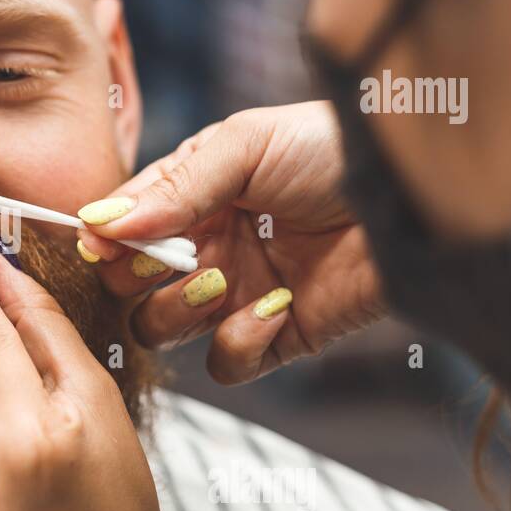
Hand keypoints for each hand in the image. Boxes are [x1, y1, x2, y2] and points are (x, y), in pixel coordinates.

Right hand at [76, 102, 385, 383]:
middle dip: (136, 277)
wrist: (411, 194)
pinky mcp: (275, 337)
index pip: (122, 229)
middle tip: (169, 259)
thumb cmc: (330, 150)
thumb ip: (172, 187)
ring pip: (162, 330)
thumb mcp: (244, 146)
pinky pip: (227, 365)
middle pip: (128, 288)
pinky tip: (277, 306)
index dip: (105, 241)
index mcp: (189, 198)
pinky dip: (239, 343)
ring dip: (177, 310)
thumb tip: (100, 224)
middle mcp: (204, 248)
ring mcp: (235, 296)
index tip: (101, 245)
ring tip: (220, 280)